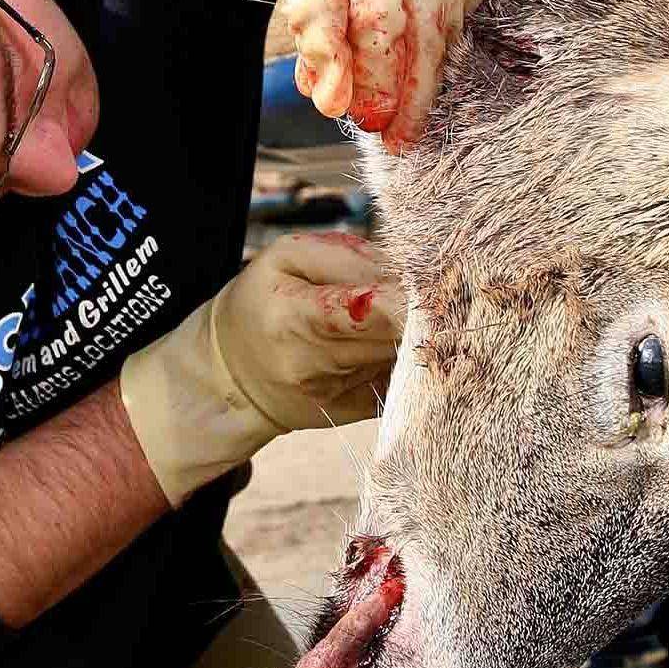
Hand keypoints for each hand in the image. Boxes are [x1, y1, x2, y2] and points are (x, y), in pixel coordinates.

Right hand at [119, 232, 403, 506]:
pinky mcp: (355, 411)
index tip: (423, 280)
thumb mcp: (285, 258)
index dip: (400, 296)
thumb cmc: (264, 302)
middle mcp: (311, 364)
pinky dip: (410, 360)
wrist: (236, 373)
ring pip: (399, 357)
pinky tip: (400, 343)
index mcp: (290, 317)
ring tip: (411, 311)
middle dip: (417, 311)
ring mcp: (334, 395)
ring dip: (415, 333)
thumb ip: (344, 255)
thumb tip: (400, 271)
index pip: (362, 311)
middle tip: (433, 289)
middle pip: (390, 336)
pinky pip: (401, 382)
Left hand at [265, 0, 491, 152]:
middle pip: (403, 35)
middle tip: (384, 137)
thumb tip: (325, 86)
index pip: (351, 14)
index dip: (346, 65)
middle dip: (393, 93)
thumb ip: (311, 14)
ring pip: (437, 36)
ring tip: (406, 132)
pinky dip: (441, 58)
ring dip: (422, 89)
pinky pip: (458, 22)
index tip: (340, 108)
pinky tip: (427, 84)